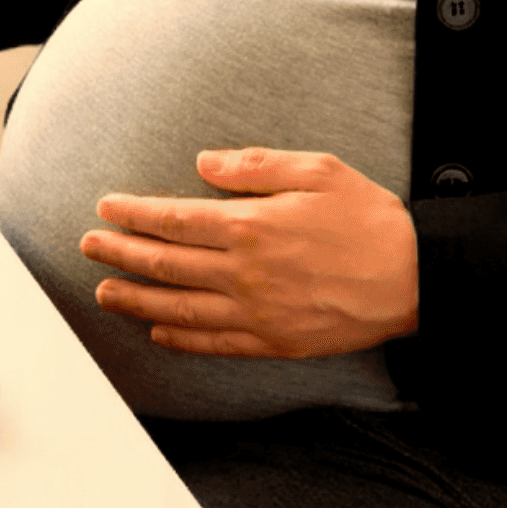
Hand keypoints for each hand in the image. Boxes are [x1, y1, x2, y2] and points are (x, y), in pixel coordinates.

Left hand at [79, 148, 417, 358]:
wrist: (418, 278)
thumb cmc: (369, 219)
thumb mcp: (317, 170)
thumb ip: (255, 166)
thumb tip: (203, 163)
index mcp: (251, 226)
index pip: (174, 219)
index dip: (133, 214)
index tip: (106, 208)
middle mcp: (245, 273)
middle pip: (165, 265)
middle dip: (120, 254)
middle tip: (88, 247)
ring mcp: (257, 312)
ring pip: (179, 308)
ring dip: (136, 299)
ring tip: (104, 293)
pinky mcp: (275, 341)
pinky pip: (215, 343)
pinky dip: (180, 338)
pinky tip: (157, 330)